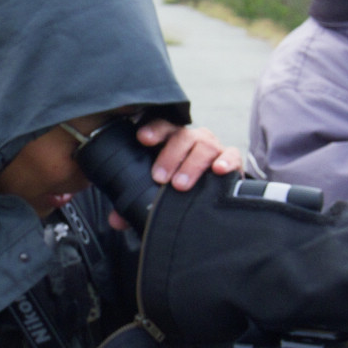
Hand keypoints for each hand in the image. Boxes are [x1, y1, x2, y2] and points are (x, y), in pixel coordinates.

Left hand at [109, 121, 241, 229]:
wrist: (213, 190)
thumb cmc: (179, 183)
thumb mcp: (158, 189)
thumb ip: (135, 200)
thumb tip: (116, 220)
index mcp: (171, 141)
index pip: (162, 127)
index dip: (153, 130)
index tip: (142, 139)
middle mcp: (192, 140)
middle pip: (182, 136)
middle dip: (169, 156)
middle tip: (159, 178)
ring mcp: (213, 147)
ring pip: (204, 145)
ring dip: (191, 164)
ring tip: (180, 184)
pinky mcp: (231, 160)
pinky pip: (232, 155)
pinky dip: (226, 161)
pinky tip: (218, 170)